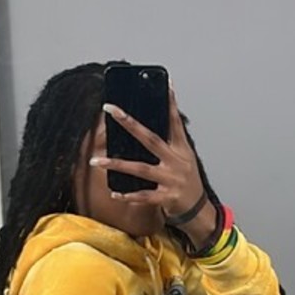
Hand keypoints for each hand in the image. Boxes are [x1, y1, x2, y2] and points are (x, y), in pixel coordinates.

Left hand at [94, 85, 207, 229]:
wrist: (199, 210)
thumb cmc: (187, 180)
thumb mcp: (184, 157)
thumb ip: (169, 141)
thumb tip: (150, 123)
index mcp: (181, 149)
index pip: (175, 122)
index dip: (171, 103)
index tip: (166, 85)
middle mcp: (176, 161)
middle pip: (150, 139)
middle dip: (130, 123)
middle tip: (112, 110)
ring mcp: (171, 179)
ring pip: (141, 169)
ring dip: (117, 164)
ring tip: (96, 160)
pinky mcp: (167, 197)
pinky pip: (144, 196)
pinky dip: (129, 195)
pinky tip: (114, 192)